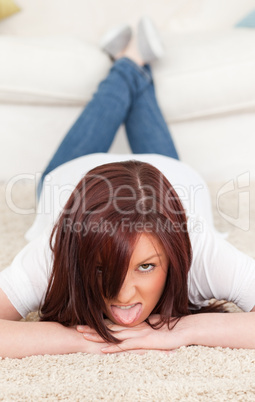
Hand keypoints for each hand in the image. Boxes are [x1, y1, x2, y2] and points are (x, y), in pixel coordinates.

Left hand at [76, 315, 191, 353]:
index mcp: (134, 326)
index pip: (114, 325)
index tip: (88, 324)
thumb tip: (140, 328)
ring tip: (83, 336)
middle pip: (109, 329)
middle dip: (93, 329)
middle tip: (77, 327)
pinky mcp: (142, 342)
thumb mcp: (154, 329)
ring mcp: (137, 335)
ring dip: (98, 337)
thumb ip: (145, 329)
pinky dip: (114, 348)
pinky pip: (125, 346)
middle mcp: (133, 329)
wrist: (183, 330)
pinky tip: (103, 350)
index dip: (100, 325)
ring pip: (113, 336)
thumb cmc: (170, 330)